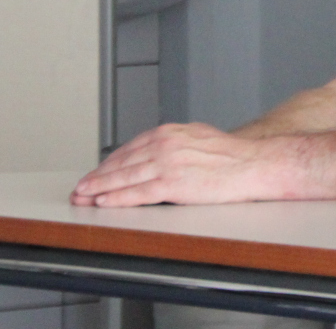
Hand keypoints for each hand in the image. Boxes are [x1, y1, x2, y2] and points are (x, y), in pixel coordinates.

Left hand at [70, 122, 285, 207]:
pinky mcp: (173, 184)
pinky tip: (103, 202)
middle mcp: (165, 144)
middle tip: (80, 186)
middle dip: (98, 175)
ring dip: (99, 187)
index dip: (111, 162)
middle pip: (122, 162)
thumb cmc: (234, 155)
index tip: (98, 171)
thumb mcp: (199, 138)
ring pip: (124, 177)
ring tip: (83, 195)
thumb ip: (177, 143)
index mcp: (171, 132)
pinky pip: (137, 193)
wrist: (255, 164)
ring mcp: (168, 163)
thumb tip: (161, 152)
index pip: (131, 147)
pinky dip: (116, 198)